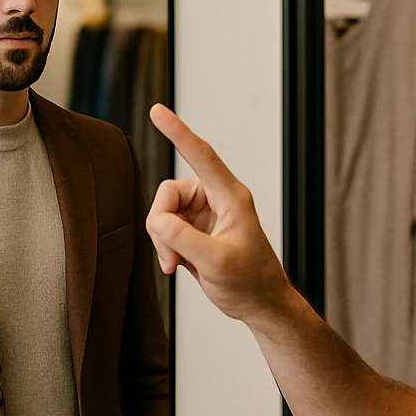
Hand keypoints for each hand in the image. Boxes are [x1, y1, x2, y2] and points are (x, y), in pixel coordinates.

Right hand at [147, 105, 292, 325]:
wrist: (258, 305)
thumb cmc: (250, 283)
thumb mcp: (216, 263)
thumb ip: (183, 239)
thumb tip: (158, 221)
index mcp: (231, 197)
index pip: (201, 156)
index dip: (178, 132)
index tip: (157, 110)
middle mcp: (216, 199)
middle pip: (169, 192)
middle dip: (161, 225)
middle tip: (170, 257)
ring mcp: (203, 213)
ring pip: (162, 211)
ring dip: (162, 240)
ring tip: (176, 264)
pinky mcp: (193, 229)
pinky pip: (164, 227)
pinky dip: (164, 247)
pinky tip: (177, 265)